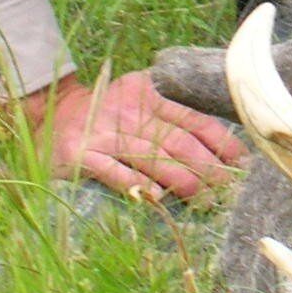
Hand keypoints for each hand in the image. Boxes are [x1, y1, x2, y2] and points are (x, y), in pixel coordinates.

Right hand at [14, 70, 245, 202]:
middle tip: (226, 189)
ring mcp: (103, 133)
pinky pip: (113, 171)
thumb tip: (219, 147)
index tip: (240, 161)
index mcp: (147, 93)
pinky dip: (135, 185)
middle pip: (176, 140)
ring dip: (180, 180)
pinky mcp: (81, 155)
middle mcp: (127, 110)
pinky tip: (155, 198)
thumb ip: (172, 115)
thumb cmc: (107, 113)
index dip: (219, 141)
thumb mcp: (139, 101)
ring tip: (202, 199)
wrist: (51, 114)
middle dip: (206, 167)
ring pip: (150, 157)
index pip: (192, 118)